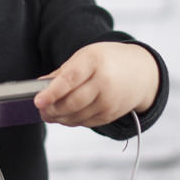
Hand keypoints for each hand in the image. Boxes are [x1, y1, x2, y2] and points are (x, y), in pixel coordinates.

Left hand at [34, 42, 158, 128]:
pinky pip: (85, 122)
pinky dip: (72, 121)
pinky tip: (64, 116)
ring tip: (48, 113)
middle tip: (40, 108)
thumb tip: (40, 86)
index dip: (52, 93)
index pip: (70, 80)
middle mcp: (104, 82)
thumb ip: (63, 72)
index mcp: (94, 61)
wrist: (141, 72)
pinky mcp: (111, 114)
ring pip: (77, 116)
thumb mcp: (86, 56)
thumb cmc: (108, 61)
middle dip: (52, 109)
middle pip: (72, 102)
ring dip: (59, 117)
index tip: (37, 101)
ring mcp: (109, 101)